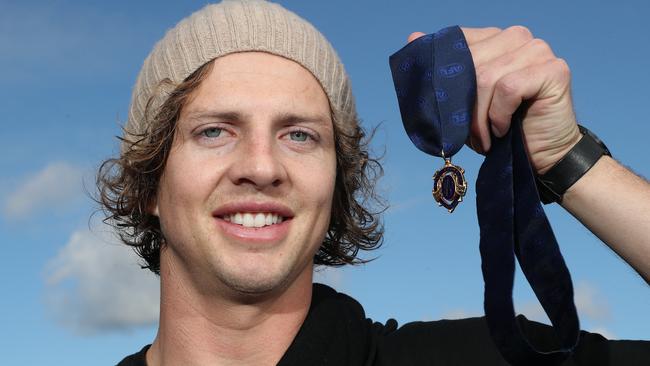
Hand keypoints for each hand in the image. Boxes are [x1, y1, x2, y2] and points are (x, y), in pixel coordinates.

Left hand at [407, 26, 581, 173]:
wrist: (542, 155)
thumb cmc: (501, 127)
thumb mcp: (464, 101)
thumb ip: (444, 70)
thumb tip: (413, 37)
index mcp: (495, 38)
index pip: (459, 44)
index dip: (446, 78)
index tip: (444, 109)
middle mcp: (518, 37)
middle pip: (470, 63)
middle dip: (462, 105)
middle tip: (466, 134)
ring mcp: (538, 50)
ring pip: (487, 78)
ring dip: (479, 117)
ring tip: (484, 138)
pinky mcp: (554, 70)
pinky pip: (508, 88)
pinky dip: (499, 116)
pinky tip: (504, 129)